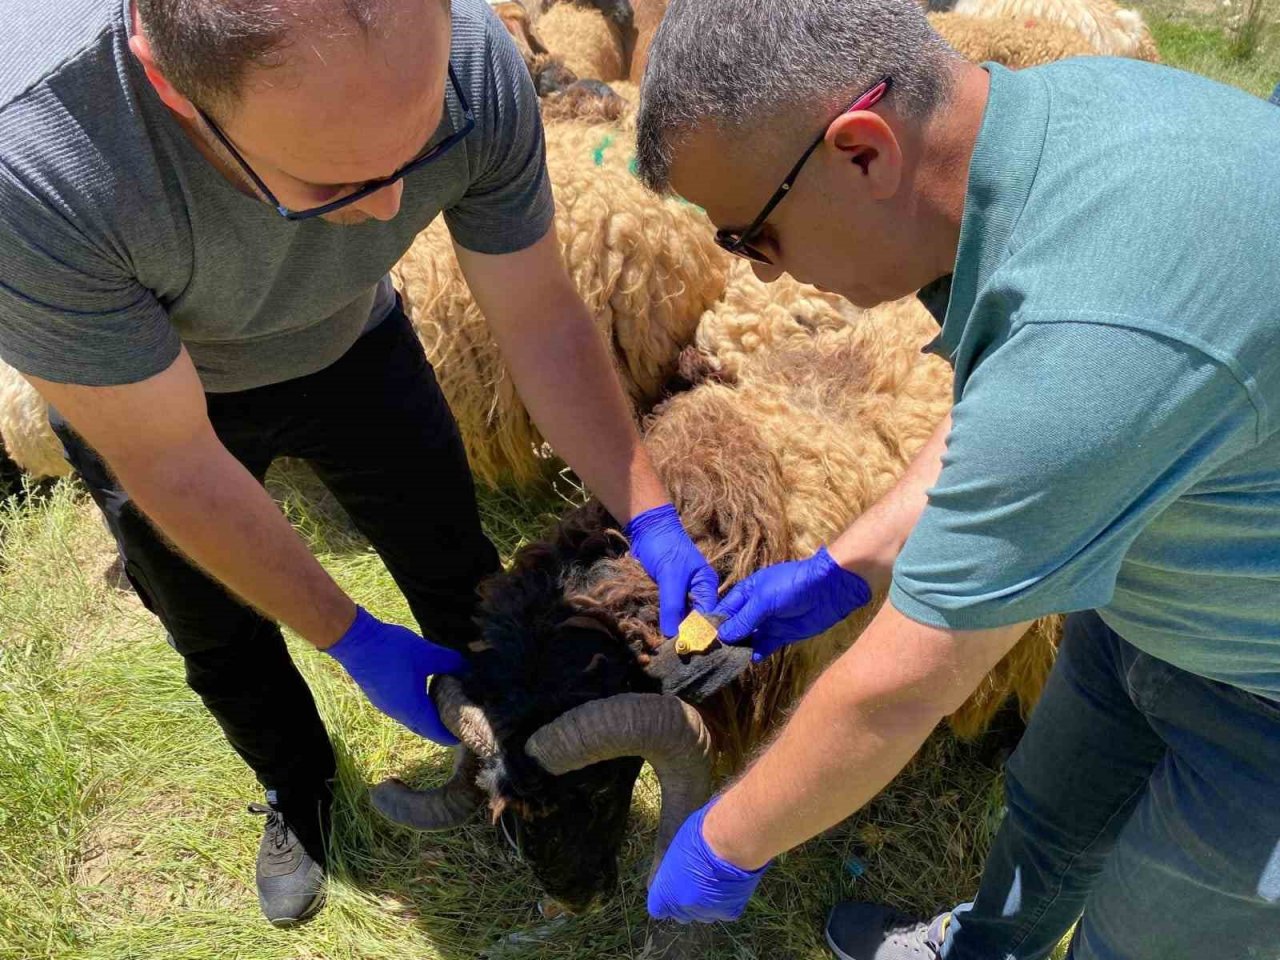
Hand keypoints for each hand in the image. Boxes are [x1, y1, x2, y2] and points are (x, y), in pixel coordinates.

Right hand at [324, 607, 466, 744]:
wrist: (356, 642)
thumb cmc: (393, 649)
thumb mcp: (428, 653)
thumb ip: (451, 662)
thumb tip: (468, 668)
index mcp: (413, 709)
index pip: (436, 733)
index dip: (452, 736)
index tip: (466, 735)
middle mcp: (399, 713)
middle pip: (425, 729)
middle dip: (442, 728)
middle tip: (459, 720)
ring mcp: (387, 707)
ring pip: (412, 720)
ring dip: (428, 717)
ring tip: (445, 705)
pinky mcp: (380, 697)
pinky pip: (402, 710)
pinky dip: (417, 708)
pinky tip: (424, 691)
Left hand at [625, 503, 719, 636]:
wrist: (647, 528)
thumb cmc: (664, 547)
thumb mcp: (670, 576)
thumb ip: (673, 605)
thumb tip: (673, 635)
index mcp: (707, 586)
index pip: (708, 616)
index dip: (699, 632)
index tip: (688, 649)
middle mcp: (698, 592)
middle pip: (695, 620)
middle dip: (686, 634)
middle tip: (675, 653)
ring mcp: (682, 594)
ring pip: (680, 618)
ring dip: (673, 629)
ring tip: (665, 648)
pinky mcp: (667, 594)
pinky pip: (668, 612)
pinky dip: (664, 620)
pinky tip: (659, 633)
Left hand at [647, 800, 769, 922]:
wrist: (730, 837)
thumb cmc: (698, 832)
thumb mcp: (670, 842)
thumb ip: (668, 865)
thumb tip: (670, 867)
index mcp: (662, 893)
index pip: (657, 907)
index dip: (665, 897)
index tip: (672, 884)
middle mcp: (682, 908)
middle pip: (681, 914)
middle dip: (686, 900)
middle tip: (695, 878)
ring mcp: (706, 912)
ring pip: (704, 915)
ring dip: (706, 902)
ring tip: (714, 877)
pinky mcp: (729, 912)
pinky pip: (725, 912)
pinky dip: (727, 901)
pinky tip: (729, 882)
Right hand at [714, 547, 871, 661]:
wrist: (828, 589)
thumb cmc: (791, 585)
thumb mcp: (763, 600)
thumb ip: (743, 619)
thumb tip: (722, 636)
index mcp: (746, 593)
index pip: (723, 610)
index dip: (712, 624)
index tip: (699, 640)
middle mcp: (754, 608)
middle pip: (734, 626)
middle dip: (724, 639)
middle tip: (710, 656)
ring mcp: (768, 622)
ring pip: (748, 638)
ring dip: (739, 648)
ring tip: (726, 662)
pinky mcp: (782, 635)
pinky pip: (765, 646)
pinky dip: (757, 653)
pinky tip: (749, 660)